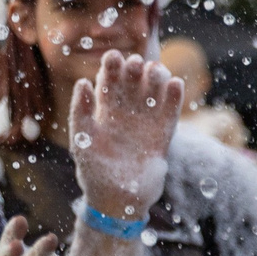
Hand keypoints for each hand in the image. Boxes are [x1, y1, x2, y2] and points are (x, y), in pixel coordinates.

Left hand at [70, 52, 180, 220]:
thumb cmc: (93, 169)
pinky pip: (170, 114)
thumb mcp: (82, 139)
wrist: (117, 199)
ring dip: (155, 81)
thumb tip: (82, 82)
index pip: (108, 84)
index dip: (111, 69)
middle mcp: (125, 115)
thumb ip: (81, 111)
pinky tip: (175, 84)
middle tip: (136, 61)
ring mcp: (145, 125)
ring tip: (156, 69)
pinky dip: (173, 99)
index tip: (114, 55)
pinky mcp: (162, 137)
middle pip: (132, 86)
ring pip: (153, 95)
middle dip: (134, 71)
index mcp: (103, 113)